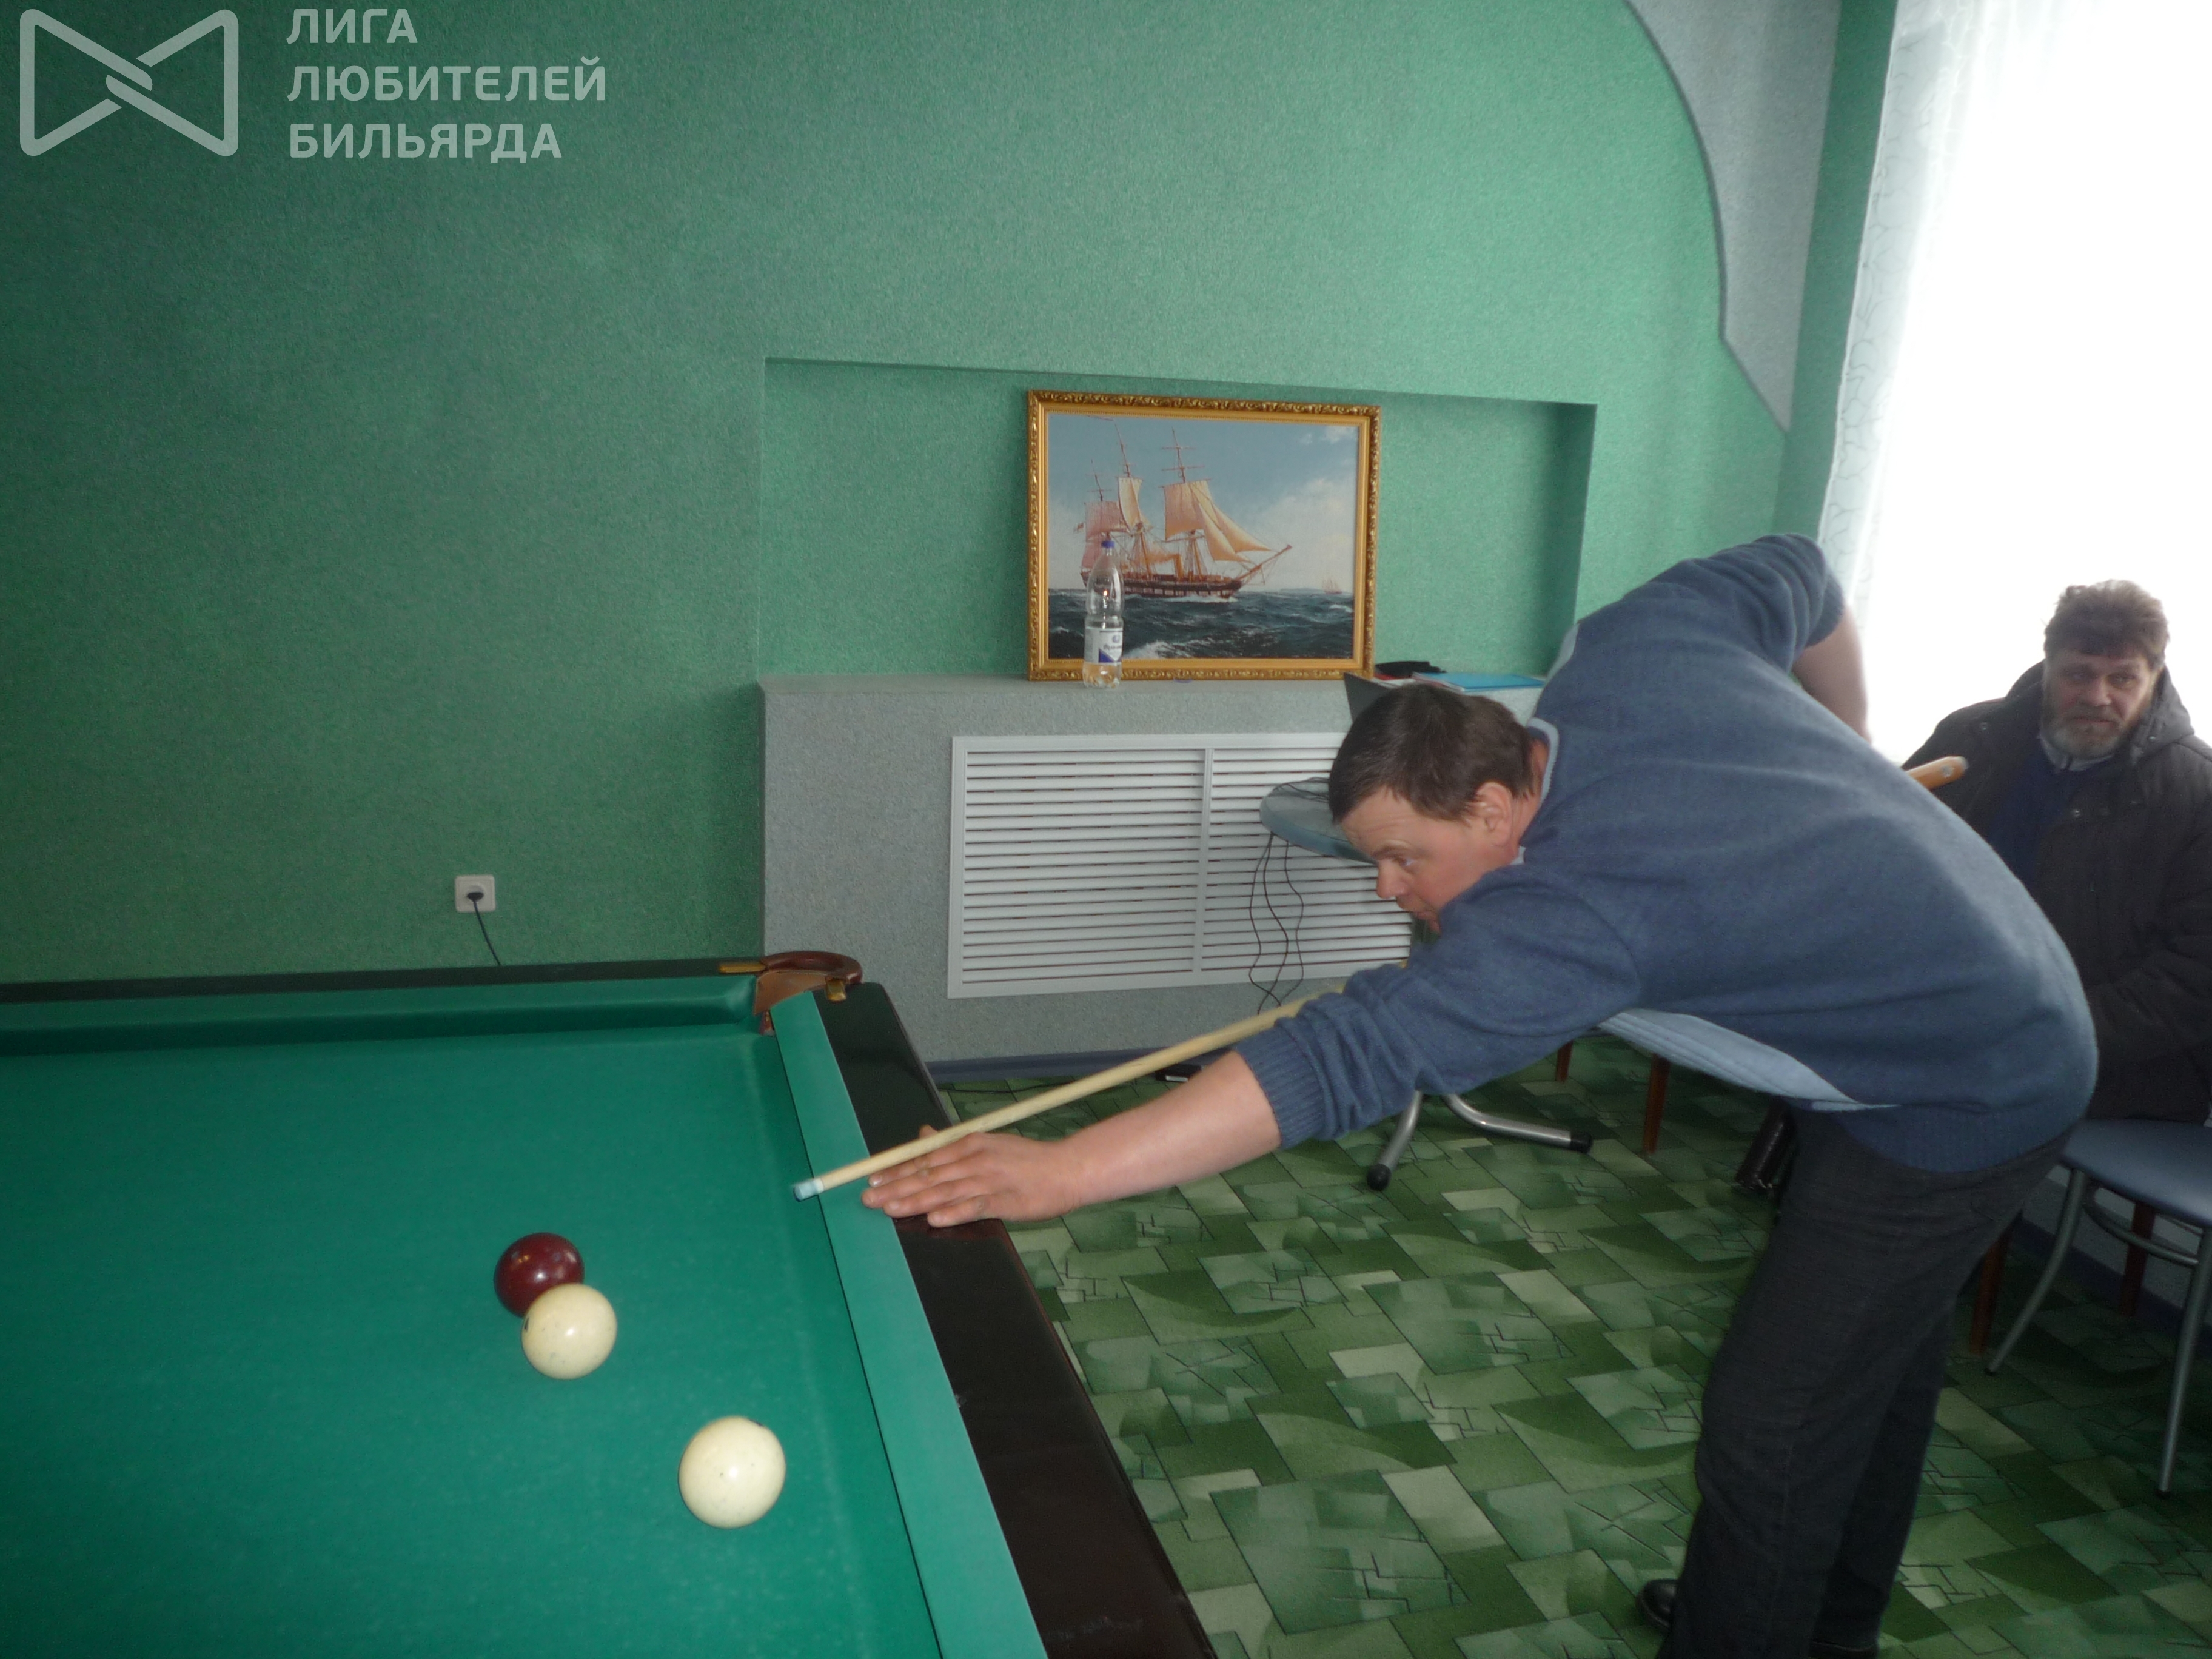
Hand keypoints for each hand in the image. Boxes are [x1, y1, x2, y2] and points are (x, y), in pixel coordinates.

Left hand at [860, 1129, 1079, 1226]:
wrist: (1067, 1169)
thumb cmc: (1027, 1160)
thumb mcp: (988, 1143)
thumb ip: (953, 1143)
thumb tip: (923, 1136)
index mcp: (969, 1143)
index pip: (925, 1157)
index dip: (897, 1170)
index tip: (873, 1179)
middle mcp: (975, 1159)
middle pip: (929, 1175)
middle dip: (896, 1188)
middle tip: (869, 1199)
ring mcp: (989, 1179)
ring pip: (945, 1191)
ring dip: (915, 1201)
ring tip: (890, 1210)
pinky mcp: (1004, 1200)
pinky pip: (974, 1206)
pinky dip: (953, 1212)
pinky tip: (934, 1218)